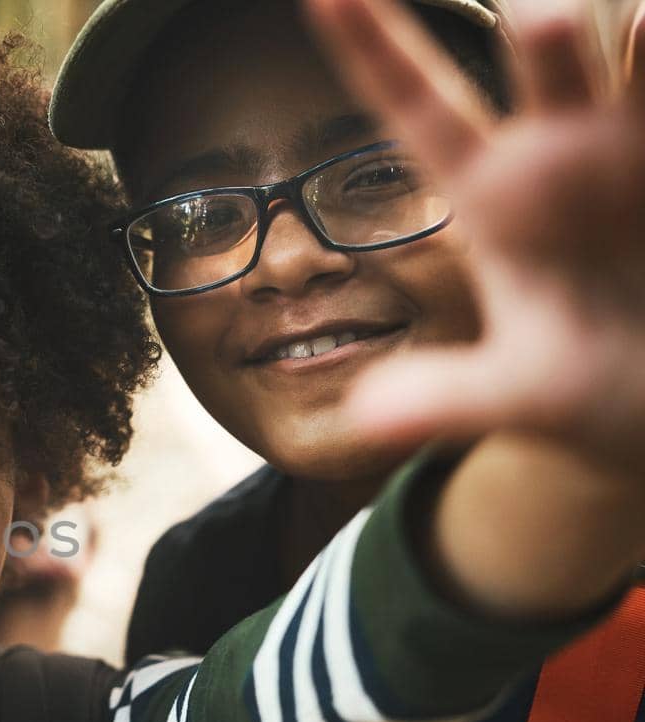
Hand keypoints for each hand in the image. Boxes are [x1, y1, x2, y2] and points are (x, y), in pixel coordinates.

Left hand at [307, 0, 644, 474]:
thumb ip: (444, 398)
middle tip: (534, 13)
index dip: (373, 47)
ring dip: (644, 42)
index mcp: (494, 195)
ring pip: (638, 66)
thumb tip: (366, 419)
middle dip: (544, 35)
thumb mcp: (514, 395)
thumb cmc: (579, 388)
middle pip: (547, 64)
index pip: (422, 107)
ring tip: (644, 13)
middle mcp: (567, 152)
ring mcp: (639, 152)